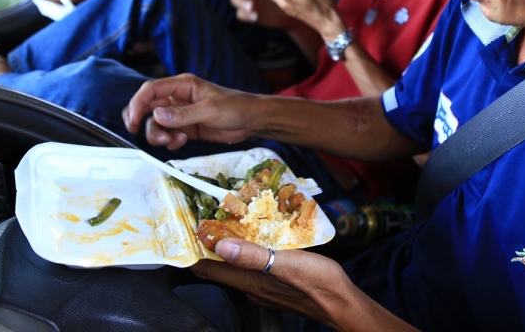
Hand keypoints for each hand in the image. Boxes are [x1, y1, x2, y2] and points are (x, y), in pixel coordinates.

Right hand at [122, 74, 256, 149]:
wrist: (252, 121)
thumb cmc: (235, 107)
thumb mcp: (209, 110)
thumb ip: (182, 114)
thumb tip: (156, 116)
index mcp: (182, 85)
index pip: (151, 90)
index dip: (137, 104)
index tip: (132, 121)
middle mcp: (178, 98)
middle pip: (148, 108)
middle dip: (144, 123)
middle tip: (144, 135)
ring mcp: (181, 114)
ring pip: (156, 125)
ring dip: (160, 135)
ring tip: (175, 140)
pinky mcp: (186, 128)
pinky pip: (168, 135)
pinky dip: (170, 142)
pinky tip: (182, 141)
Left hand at [192, 239, 415, 330]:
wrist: (341, 303)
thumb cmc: (317, 284)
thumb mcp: (285, 264)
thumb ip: (252, 256)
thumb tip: (220, 246)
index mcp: (250, 281)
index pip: (209, 270)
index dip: (194, 252)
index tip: (184, 232)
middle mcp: (252, 288)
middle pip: (219, 269)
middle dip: (209, 247)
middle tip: (204, 222)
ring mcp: (264, 289)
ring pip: (237, 268)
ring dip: (228, 249)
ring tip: (226, 227)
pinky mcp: (276, 286)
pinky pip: (253, 269)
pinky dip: (247, 255)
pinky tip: (258, 243)